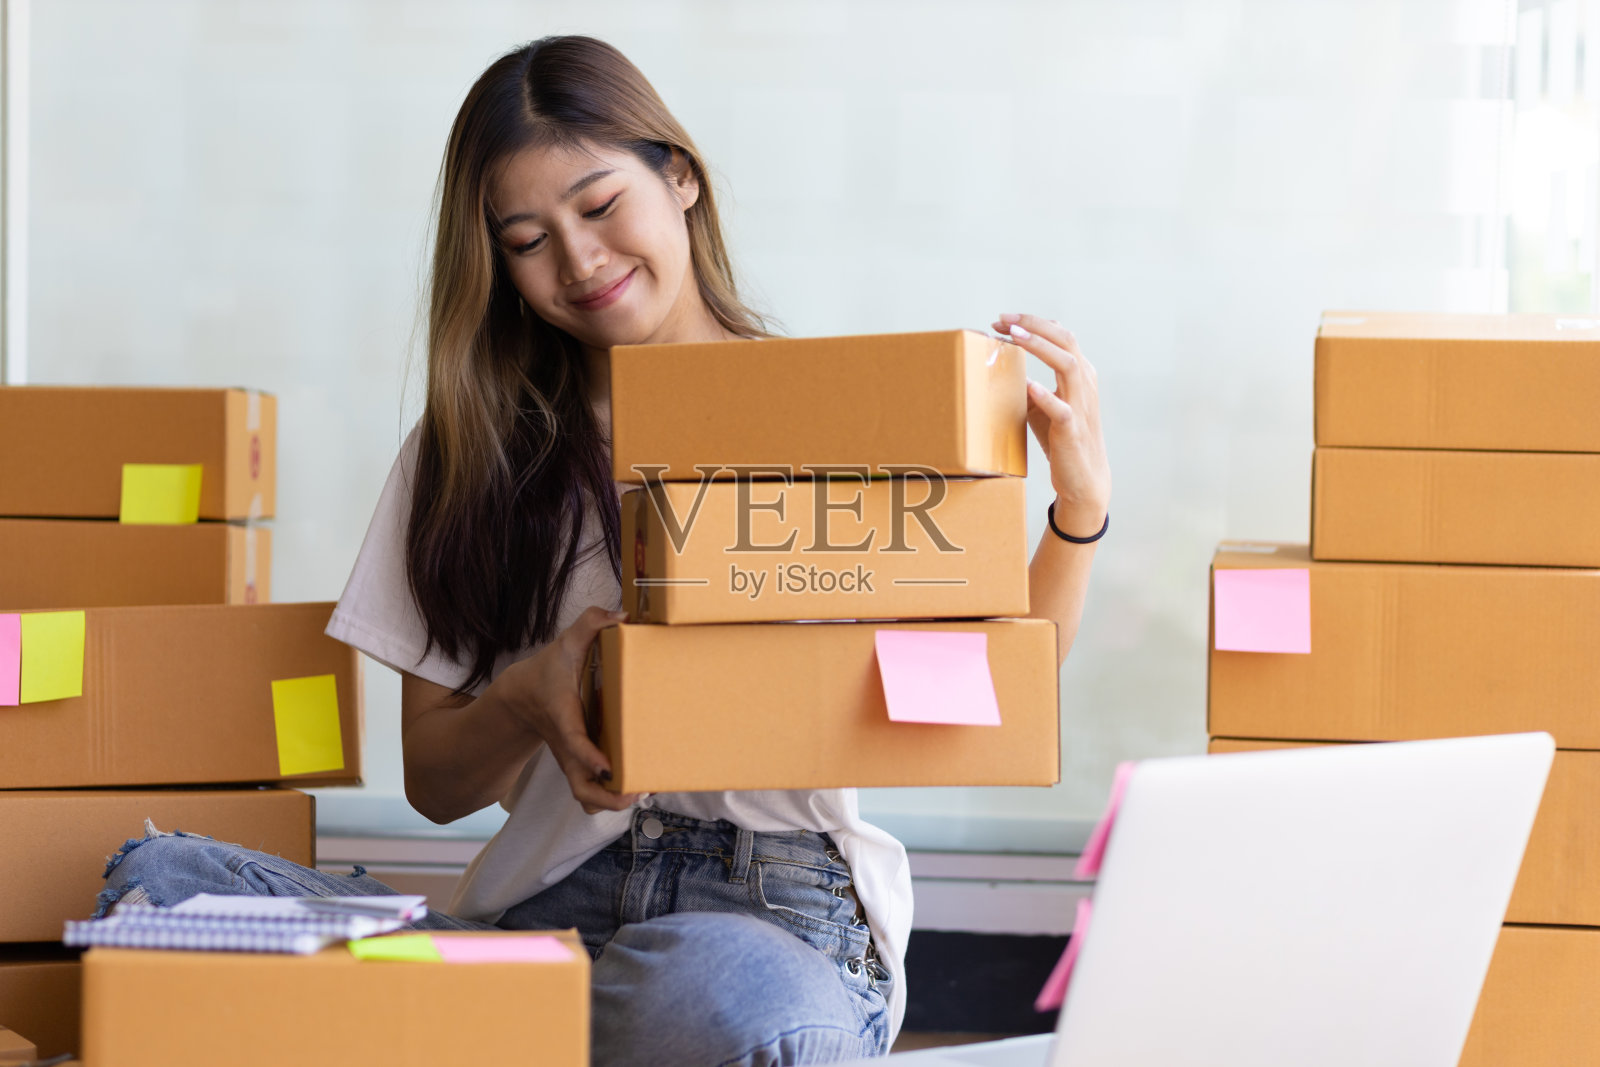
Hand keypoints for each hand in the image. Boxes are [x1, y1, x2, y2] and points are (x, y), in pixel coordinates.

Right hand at [494, 604, 638, 814]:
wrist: (519, 697)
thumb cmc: (546, 672)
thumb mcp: (564, 643)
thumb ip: (590, 623)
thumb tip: (621, 615)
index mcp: (564, 719)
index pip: (574, 743)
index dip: (590, 757)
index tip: (608, 769)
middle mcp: (567, 747)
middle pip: (580, 790)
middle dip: (607, 799)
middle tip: (636, 792)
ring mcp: (572, 761)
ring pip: (585, 797)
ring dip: (611, 802)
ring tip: (642, 790)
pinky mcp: (579, 764)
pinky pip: (592, 789)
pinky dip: (610, 794)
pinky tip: (637, 780)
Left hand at [992, 313, 1110, 537]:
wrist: (1084, 478)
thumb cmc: (1062, 439)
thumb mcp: (1045, 406)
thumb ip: (1030, 386)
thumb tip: (999, 369)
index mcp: (1080, 374)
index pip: (1061, 335)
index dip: (1033, 323)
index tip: (1003, 320)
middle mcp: (1084, 384)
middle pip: (1066, 340)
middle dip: (1034, 324)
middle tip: (1004, 318)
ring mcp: (1081, 405)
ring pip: (1067, 365)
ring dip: (1040, 347)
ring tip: (1014, 336)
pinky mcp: (1072, 430)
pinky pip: (1062, 409)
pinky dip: (1046, 395)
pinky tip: (1028, 384)